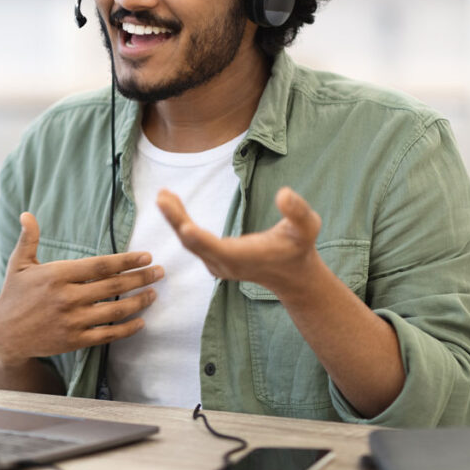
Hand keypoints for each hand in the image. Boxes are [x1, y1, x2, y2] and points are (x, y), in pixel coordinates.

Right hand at [0, 212, 163, 368]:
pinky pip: (108, 335)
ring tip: (154, 293)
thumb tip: (27, 214)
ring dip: (139, 302)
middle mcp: (68, 298)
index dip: (127, 260)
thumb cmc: (14, 295)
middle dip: (141, 277)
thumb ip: (28, 239)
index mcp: (58, 275)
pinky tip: (141, 321)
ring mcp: (73, 321)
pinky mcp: (75, 340)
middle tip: (160, 271)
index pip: (100, 265)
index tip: (146, 256)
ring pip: (115, 310)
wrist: (4, 335)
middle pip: (113, 286)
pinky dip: (127, 329)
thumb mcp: (18, 264)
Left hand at [156, 186, 322, 297]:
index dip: (201, 239)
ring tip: (163, 195)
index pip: (218, 249)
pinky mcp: (213, 260)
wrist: (293, 276)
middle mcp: (226, 264)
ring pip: (189, 242)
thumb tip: (284, 193)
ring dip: (175, 219)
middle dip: (177, 220)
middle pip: (194, 243)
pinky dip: (180, 223)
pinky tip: (172, 204)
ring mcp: (217, 265)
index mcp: (245, 257)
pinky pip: (192, 241)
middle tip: (162, 197)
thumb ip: (298, 211)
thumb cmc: (300, 247)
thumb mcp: (308, 227)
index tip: (184, 226)